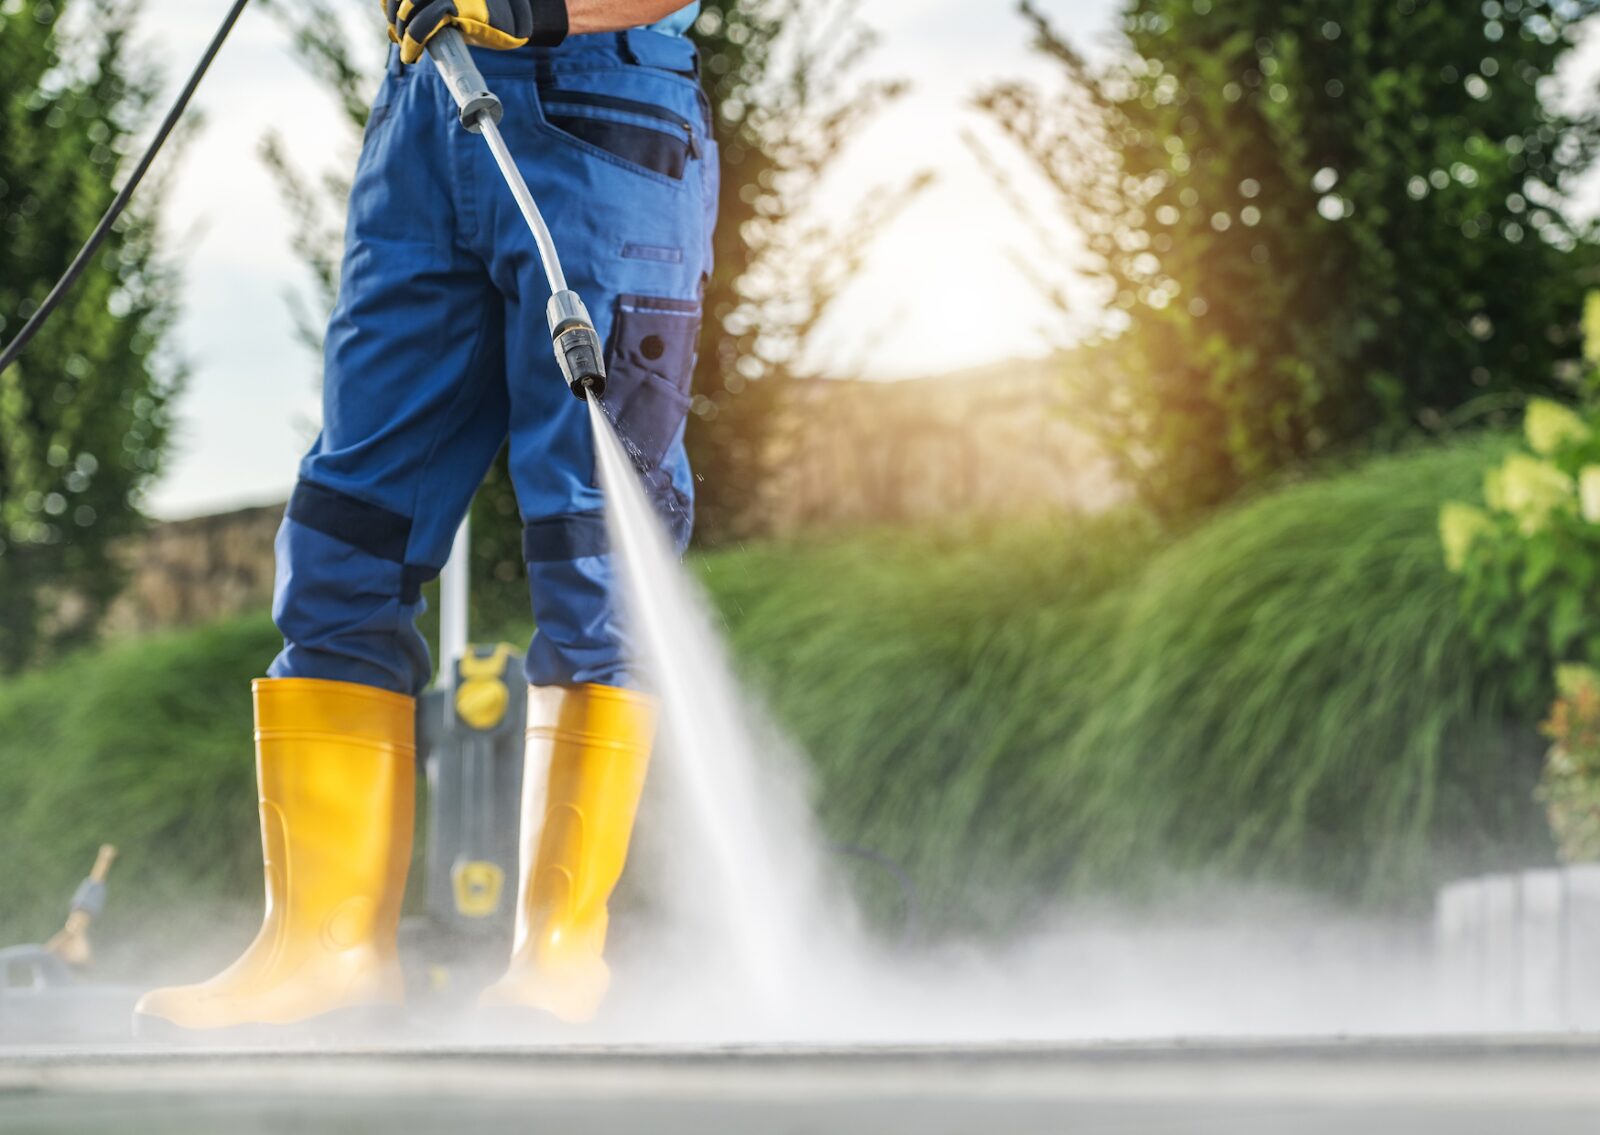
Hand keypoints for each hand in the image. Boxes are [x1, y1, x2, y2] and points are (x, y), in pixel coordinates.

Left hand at [385, 0, 561, 65]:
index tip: (391, 21)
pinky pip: (427, 22)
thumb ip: (425, 12)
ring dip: (402, 31)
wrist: (515, 19)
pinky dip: (413, 41)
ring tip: (408, 49)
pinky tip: (411, 54)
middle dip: (393, 18)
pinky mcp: (460, 5)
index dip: (388, 3)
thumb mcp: (451, 7)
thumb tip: (392, 31)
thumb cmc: (481, 14)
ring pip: (408, 7)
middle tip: (400, 38)